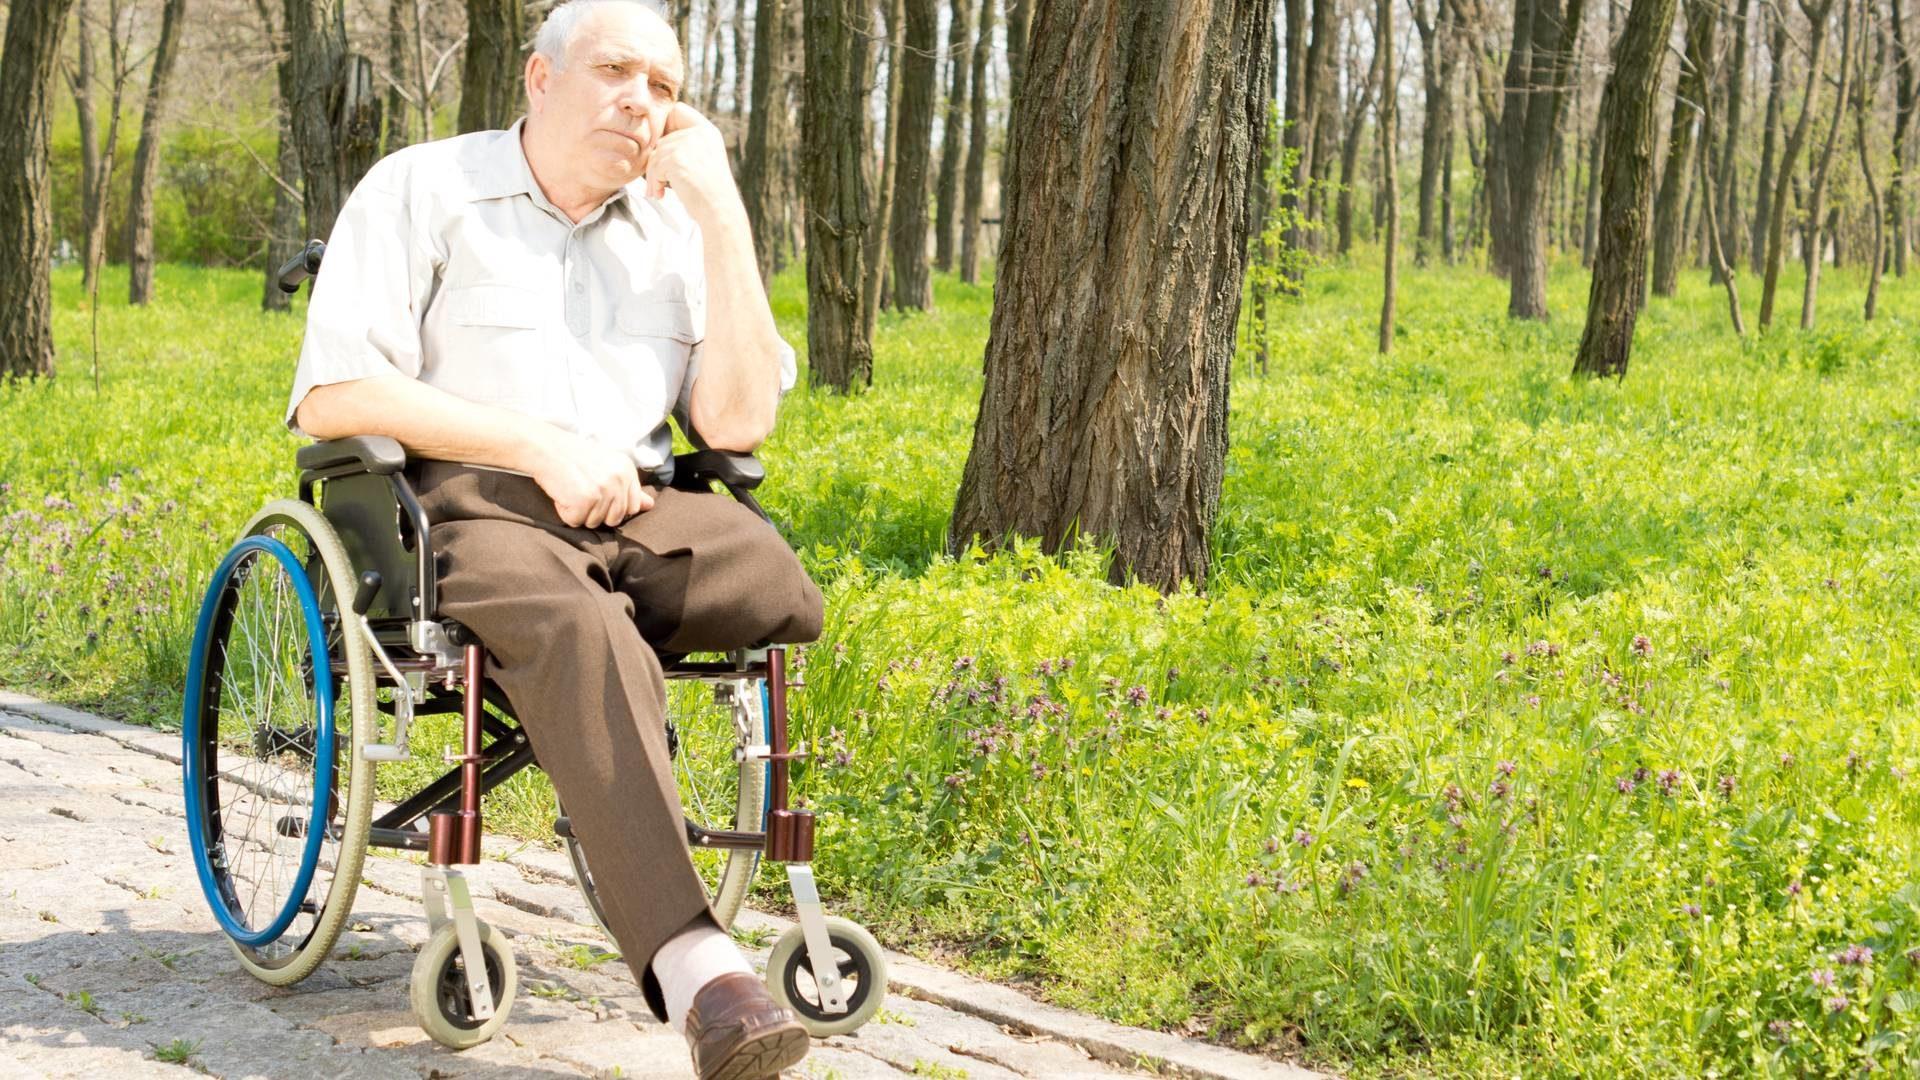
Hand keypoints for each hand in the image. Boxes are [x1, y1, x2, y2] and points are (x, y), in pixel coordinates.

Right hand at [529, 430, 652, 528]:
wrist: (545, 448)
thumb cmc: (573, 457)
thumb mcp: (607, 466)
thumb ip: (629, 488)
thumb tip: (650, 505)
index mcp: (627, 470)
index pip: (632, 506)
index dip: (613, 506)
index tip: (597, 492)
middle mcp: (619, 480)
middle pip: (615, 519)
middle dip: (596, 512)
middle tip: (581, 490)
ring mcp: (602, 490)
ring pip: (594, 522)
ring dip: (579, 512)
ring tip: (571, 489)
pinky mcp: (584, 500)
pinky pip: (576, 521)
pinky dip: (565, 512)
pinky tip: (562, 493)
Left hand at [639, 104, 741, 221]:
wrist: (719, 210)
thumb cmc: (709, 192)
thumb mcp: (703, 160)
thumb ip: (686, 145)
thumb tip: (655, 143)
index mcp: (708, 131)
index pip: (677, 110)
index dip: (666, 126)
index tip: (665, 148)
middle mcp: (700, 132)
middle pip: (662, 139)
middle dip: (657, 162)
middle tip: (659, 181)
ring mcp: (689, 144)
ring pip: (655, 154)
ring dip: (653, 175)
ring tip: (658, 191)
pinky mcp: (677, 158)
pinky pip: (654, 166)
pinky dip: (654, 182)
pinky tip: (661, 194)